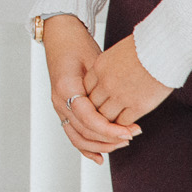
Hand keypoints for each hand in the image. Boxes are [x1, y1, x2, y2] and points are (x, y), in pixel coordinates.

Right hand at [41, 15, 138, 161]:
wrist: (60, 35)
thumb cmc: (77, 44)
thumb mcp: (95, 61)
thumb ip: (106, 84)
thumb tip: (128, 101)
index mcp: (66, 88)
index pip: (90, 119)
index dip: (111, 130)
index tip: (131, 131)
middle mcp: (59, 100)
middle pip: (85, 132)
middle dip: (110, 139)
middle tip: (132, 136)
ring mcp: (59, 106)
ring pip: (78, 137)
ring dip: (101, 145)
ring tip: (122, 143)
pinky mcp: (63, 108)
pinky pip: (73, 133)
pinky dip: (86, 147)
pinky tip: (100, 156)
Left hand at [85, 33, 173, 128]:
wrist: (164, 48)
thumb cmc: (147, 47)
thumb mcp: (118, 52)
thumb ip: (110, 67)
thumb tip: (111, 77)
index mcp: (99, 67)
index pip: (85, 89)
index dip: (91, 98)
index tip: (99, 102)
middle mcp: (106, 83)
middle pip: (92, 105)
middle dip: (97, 113)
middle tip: (105, 118)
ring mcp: (120, 95)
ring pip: (105, 117)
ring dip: (110, 123)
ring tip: (116, 126)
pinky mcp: (137, 105)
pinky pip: (123, 123)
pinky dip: (125, 127)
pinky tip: (130, 126)